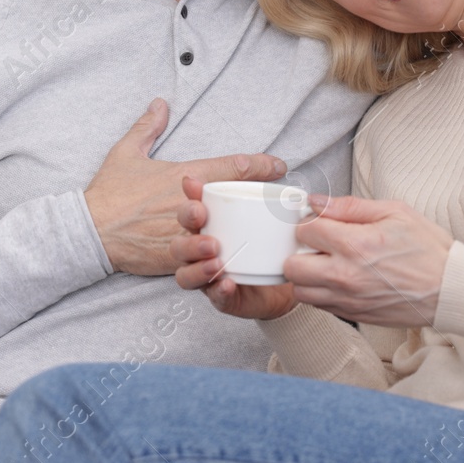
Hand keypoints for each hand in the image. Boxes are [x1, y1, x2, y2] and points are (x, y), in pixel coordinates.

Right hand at [86, 99, 286, 275]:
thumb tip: (159, 103)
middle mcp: (186, 203)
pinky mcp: (171, 258)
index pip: (230, 166)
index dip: (260, 165)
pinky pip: (199, 262)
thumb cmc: (108, 192)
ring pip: (220, 232)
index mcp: (182, 176)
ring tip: (258, 232)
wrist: (88, 229)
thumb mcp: (126, 152)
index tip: (279, 165)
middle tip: (281, 199)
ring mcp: (180, 232)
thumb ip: (147, 127)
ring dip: (240, 232)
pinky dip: (214, 264)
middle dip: (260, 198)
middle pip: (234, 200)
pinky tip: (228, 265)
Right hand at [171, 175, 296, 319]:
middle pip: (178, 247)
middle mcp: (198, 252)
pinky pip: (214, 297)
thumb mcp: (266, 210)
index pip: (188, 212)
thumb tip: (278, 165)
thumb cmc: (265, 239)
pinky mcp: (223, 297)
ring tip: (216, 261)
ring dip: (197, 267)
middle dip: (189, 240)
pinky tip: (228, 283)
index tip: (194, 186)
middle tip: (209, 236)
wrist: (285, 275)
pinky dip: (219, 291)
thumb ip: (269, 191)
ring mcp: (207, 277)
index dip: (188, 199)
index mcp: (204, 227)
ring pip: (185, 275)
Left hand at [284, 195, 452, 327]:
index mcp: (356, 245)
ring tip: (325, 263)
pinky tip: (337, 279)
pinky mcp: (354, 314)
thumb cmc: (428, 249)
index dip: (309, 221)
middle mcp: (346, 276)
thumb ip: (350, 206)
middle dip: (299, 250)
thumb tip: (317, 202)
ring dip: (306, 275)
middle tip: (316, 244)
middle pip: (292, 266)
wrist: (451, 290)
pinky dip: (319, 292)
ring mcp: (348, 299)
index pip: (305, 230)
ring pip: (300, 290)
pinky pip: (318, 305)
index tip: (319, 221)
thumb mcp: (394, 212)